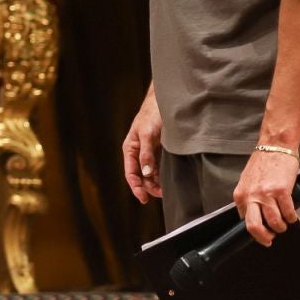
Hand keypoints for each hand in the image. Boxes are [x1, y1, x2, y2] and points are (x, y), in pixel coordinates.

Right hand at [122, 85, 163, 202]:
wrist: (165, 100)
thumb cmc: (152, 115)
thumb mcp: (148, 134)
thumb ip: (146, 154)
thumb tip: (145, 174)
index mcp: (130, 149)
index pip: (131, 173)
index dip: (136, 187)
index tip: (144, 199)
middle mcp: (138, 152)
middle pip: (140, 175)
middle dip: (149, 187)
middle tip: (161, 195)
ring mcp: (148, 151)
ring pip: (150, 172)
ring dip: (156, 182)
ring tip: (166, 190)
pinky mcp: (159, 149)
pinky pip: (158, 166)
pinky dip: (162, 174)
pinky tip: (169, 179)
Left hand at [233, 148, 299, 245]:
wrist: (274, 147)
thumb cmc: (263, 163)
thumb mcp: (247, 182)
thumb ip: (249, 197)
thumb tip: (253, 213)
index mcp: (241, 195)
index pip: (244, 220)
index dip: (254, 231)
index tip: (261, 234)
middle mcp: (251, 196)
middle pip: (254, 226)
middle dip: (263, 237)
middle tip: (270, 239)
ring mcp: (266, 194)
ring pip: (273, 222)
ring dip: (280, 227)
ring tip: (283, 225)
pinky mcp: (282, 191)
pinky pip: (288, 212)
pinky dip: (291, 218)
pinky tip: (292, 217)